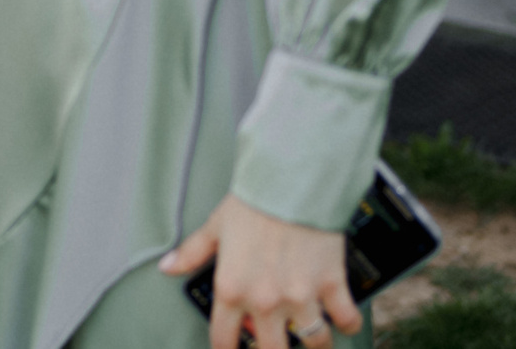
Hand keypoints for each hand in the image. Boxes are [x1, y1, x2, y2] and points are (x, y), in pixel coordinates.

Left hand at [159, 194, 359, 348]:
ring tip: (313, 338)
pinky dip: (348, 325)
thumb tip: (167, 267)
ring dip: (315, 343)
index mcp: (232, 290)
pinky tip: (344, 324)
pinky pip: (345, 319)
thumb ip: (191, 253)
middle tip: (277, 342)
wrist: (291, 181)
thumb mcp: (215, 227)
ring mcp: (300, 297)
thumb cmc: (252, 202)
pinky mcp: (331, 285)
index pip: (224, 340)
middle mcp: (266, 301)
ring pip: (313, 342)